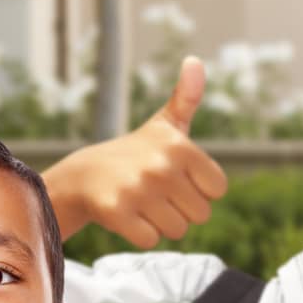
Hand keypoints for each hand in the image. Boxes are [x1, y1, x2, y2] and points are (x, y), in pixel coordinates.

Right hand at [40, 55, 227, 246]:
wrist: (85, 175)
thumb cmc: (136, 153)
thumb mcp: (164, 125)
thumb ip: (187, 97)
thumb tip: (195, 61)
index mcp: (181, 146)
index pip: (217, 191)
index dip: (198, 190)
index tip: (177, 179)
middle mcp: (161, 166)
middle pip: (200, 215)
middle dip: (180, 210)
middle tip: (155, 193)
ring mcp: (138, 189)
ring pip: (176, 231)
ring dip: (160, 223)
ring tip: (140, 202)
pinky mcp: (117, 212)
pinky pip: (149, 240)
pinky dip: (139, 234)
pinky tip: (127, 214)